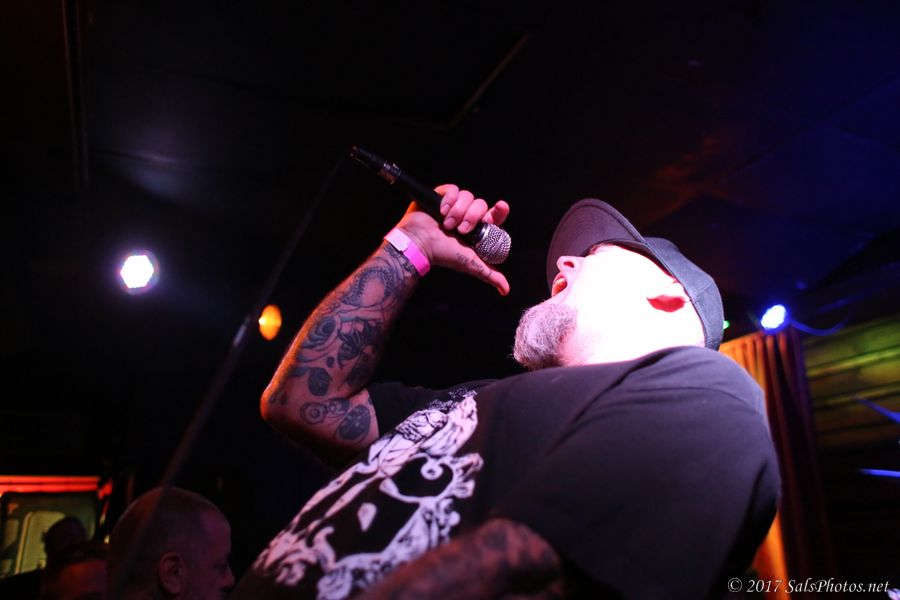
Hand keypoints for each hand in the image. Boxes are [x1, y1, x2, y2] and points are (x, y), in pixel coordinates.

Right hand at [395, 184, 509, 294]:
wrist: (420, 244)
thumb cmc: (443, 255)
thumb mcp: (471, 264)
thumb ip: (490, 274)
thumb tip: (506, 291)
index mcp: (476, 228)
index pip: (494, 215)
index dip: (500, 210)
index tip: (502, 206)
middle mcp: (466, 215)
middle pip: (481, 204)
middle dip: (472, 217)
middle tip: (461, 230)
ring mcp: (454, 205)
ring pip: (468, 196)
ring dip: (458, 211)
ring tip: (447, 224)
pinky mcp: (442, 195)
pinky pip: (454, 189)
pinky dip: (449, 199)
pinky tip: (441, 212)